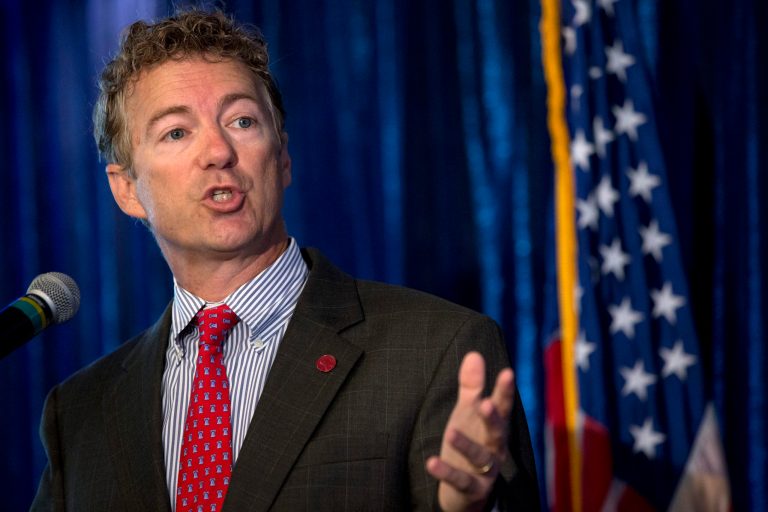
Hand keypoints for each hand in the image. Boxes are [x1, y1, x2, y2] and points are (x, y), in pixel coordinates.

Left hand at [425, 351, 515, 511]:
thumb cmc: (470, 442)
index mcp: (495, 427)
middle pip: (497, 432)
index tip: (508, 372)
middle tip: (486, 404)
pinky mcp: (472, 488)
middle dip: (492, 418)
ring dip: (466, 445)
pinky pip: (459, 480)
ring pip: (480, 457)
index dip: (505, 391)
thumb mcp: (468, 413)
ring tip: (450, 431)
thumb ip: (472, 386)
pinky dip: (445, 471)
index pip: (502, 406)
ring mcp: (486, 470)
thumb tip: (474, 354)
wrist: (466, 490)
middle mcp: (495, 448)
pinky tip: (430, 462)